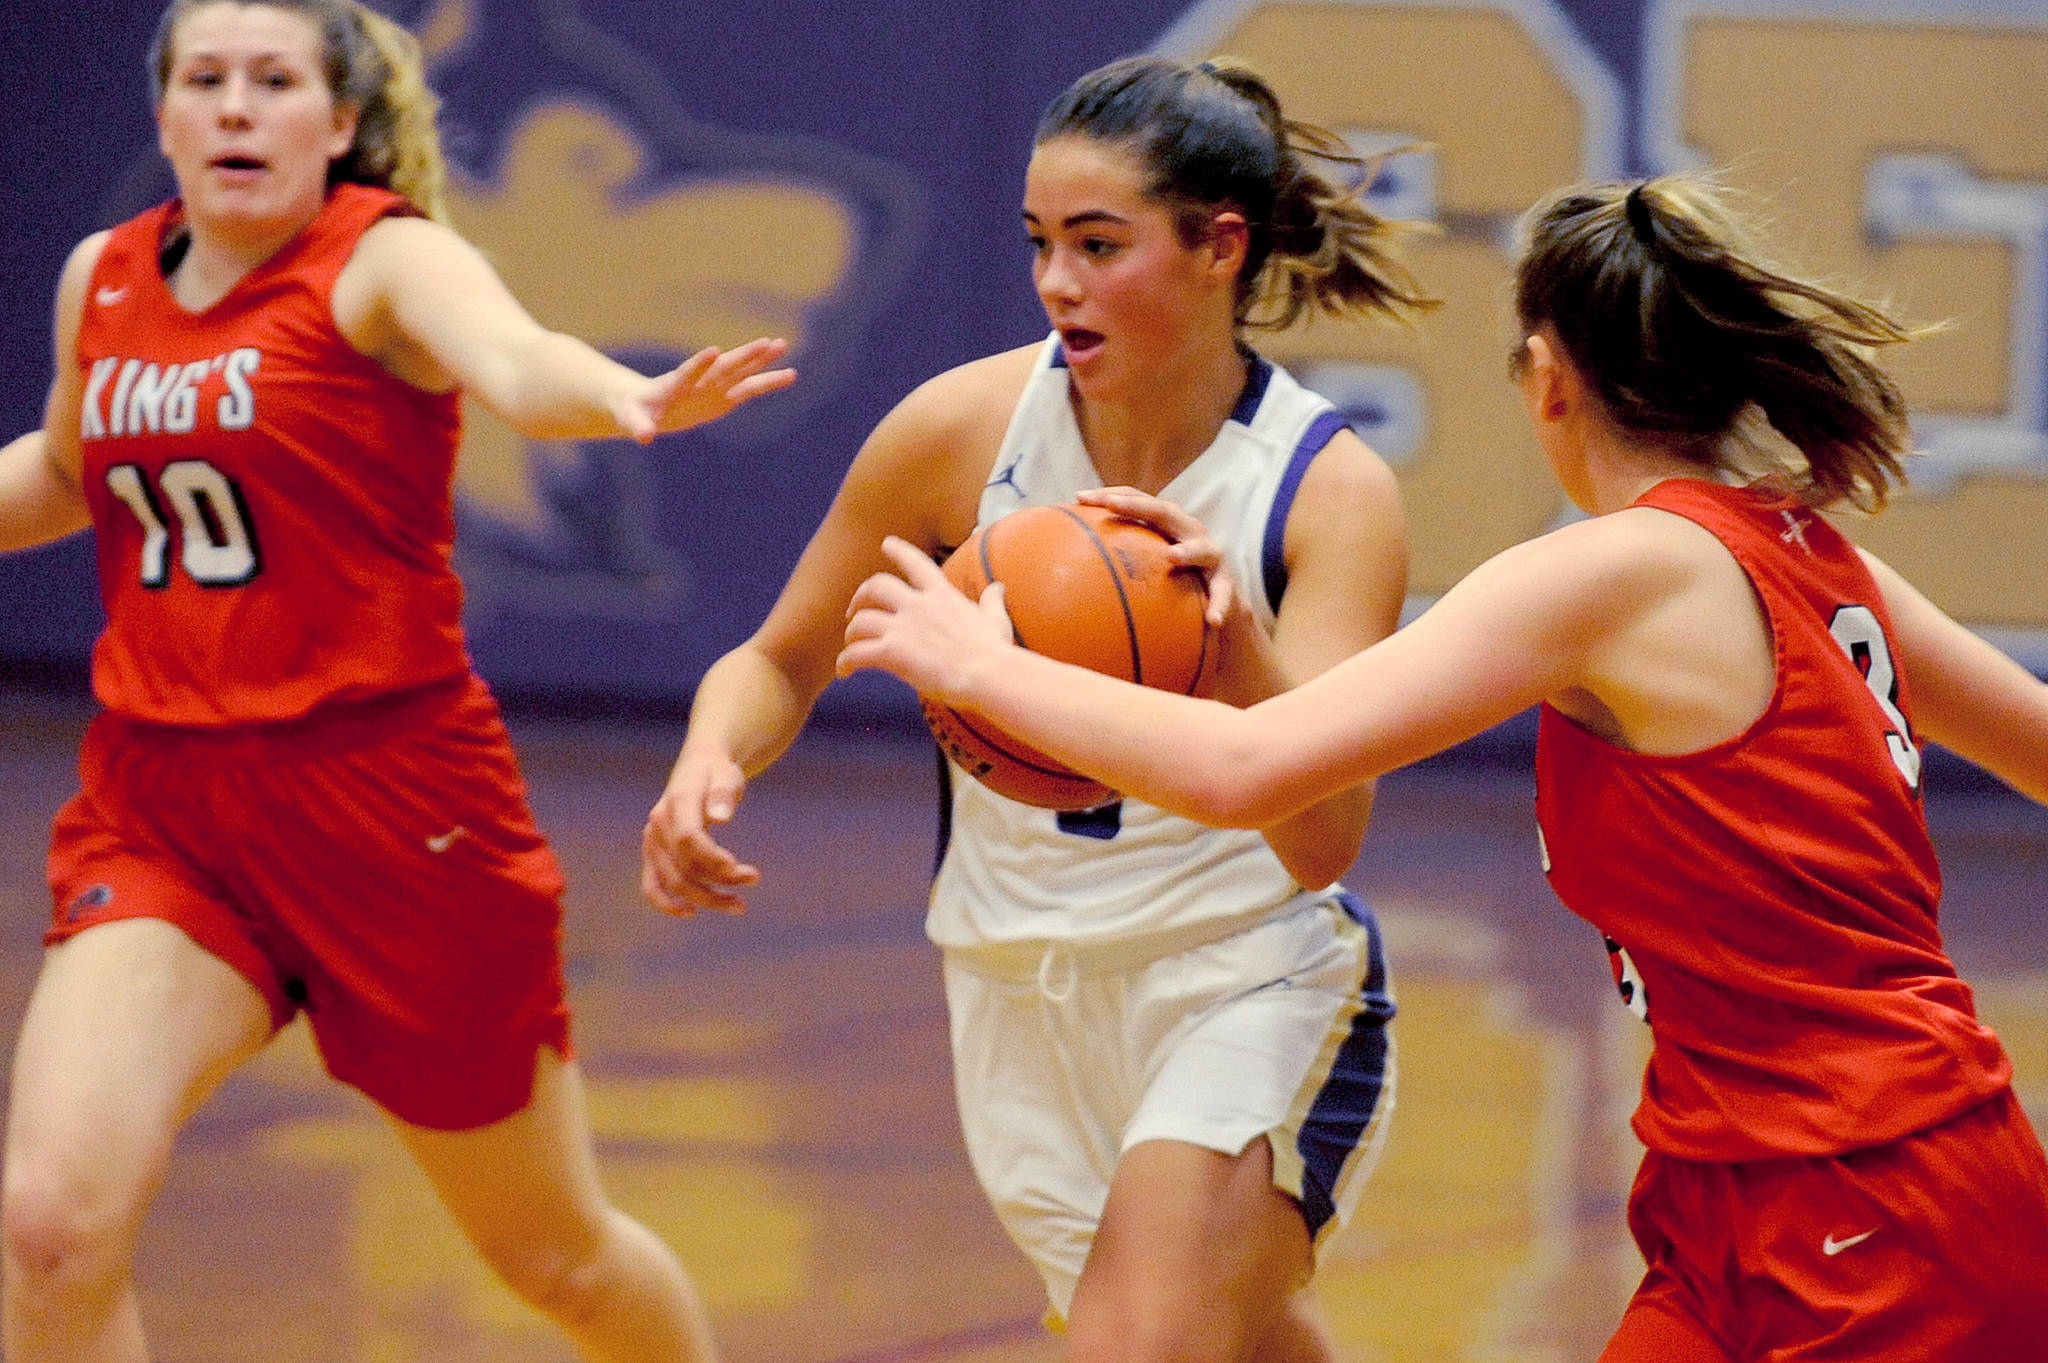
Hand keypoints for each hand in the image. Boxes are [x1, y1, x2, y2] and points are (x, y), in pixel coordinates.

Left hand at [618, 337, 797, 441]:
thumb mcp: (631, 420)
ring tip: (782, 344)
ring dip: (759, 360)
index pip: (688, 374)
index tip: (714, 351)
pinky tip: (790, 374)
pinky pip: (749, 388)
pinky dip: (767, 382)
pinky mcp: (723, 397)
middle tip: (765, 343)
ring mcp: (712, 387)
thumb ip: (638, 426)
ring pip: (740, 372)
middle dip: (743, 357)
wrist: (643, 405)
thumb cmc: (632, 412)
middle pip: (722, 368)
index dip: (699, 365)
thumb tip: (644, 437)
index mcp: (673, 387)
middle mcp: (697, 383)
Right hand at [641, 748, 758, 915]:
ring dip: (707, 897)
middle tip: (755, 879)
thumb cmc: (717, 774)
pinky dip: (666, 903)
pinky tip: (690, 913)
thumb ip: (723, 794)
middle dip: (721, 880)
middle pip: (685, 865)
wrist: (698, 769)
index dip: (714, 859)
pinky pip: (651, 885)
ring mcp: (652, 842)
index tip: (745, 871)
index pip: (690, 838)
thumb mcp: (726, 775)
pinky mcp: (652, 855)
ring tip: (740, 905)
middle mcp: (658, 824)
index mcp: (676, 802)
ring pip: (674, 881)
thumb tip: (721, 817)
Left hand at [838, 536, 1015, 699]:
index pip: (915, 562)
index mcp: (941, 594)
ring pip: (860, 621)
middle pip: (876, 586)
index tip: (886, 544)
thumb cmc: (994, 650)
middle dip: (860, 596)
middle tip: (854, 611)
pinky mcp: (893, 653)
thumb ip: (992, 601)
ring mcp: (903, 628)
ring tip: (850, 646)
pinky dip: (844, 662)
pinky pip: (856, 654)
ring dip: (851, 633)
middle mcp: (918, 605)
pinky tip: (843, 672)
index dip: (898, 550)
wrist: (987, 674)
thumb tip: (999, 588)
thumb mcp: (995, 619)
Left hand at [1077, 486, 1237, 627]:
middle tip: (1111, 504)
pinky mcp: (1225, 581)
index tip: (1079, 497)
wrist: (1216, 598)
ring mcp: (1210, 554)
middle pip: (1164, 512)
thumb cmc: (1169, 578)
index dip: (1110, 494)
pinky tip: (1212, 621)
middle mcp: (1189, 531)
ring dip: (1188, 551)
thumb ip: (1114, 558)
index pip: (1137, 499)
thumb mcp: (1143, 563)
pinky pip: (1223, 593)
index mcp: (1166, 523)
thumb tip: (1061, 564)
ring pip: (1202, 549)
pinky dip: (1220, 605)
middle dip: (1137, 505)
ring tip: (1173, 558)